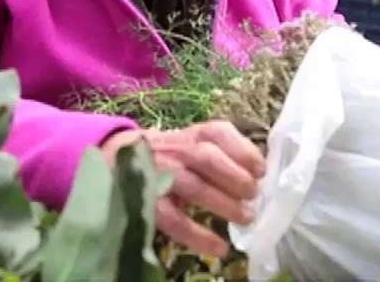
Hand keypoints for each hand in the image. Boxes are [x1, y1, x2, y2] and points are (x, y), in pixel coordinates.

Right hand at [102, 120, 265, 257]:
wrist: (117, 160)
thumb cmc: (170, 155)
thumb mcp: (194, 143)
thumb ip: (224, 153)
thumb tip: (259, 173)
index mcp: (192, 135)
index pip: (218, 133)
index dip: (243, 150)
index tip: (261, 170)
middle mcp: (175, 150)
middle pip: (206, 158)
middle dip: (235, 177)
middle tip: (253, 195)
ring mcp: (160, 175)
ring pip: (193, 187)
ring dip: (223, 203)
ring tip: (245, 218)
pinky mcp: (147, 203)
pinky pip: (174, 220)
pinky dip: (198, 235)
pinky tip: (219, 247)